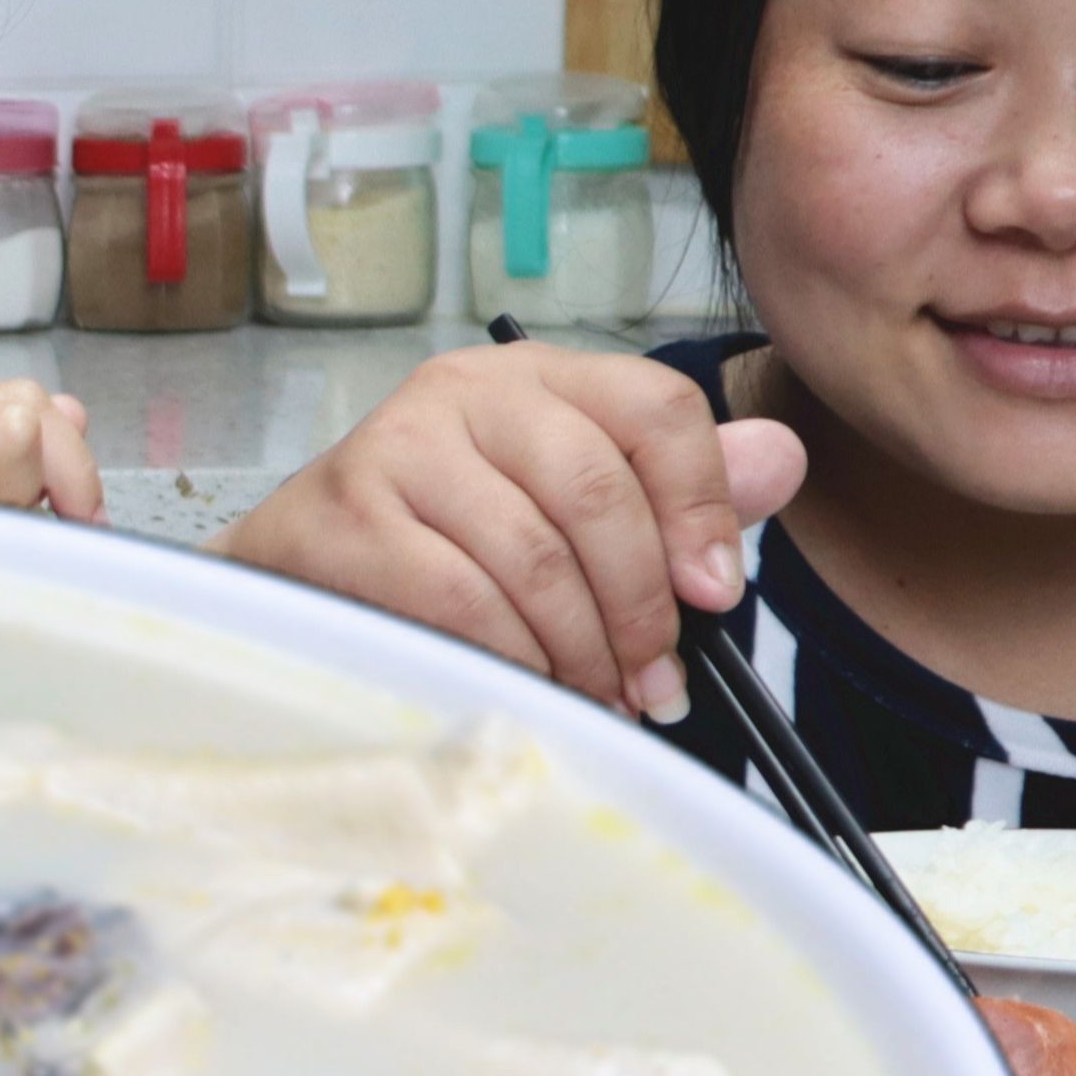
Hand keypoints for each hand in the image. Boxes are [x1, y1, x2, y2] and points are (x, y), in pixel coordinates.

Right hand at [213, 342, 805, 716]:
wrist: (294, 579)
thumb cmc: (438, 544)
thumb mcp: (564, 503)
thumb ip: (674, 487)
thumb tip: (782, 459)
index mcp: (532, 379)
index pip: (654, 409)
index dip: (703, 506)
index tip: (713, 597)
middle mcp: (461, 394)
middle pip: (599, 490)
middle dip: (641, 606)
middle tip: (653, 683)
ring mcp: (394, 450)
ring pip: (535, 557)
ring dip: (581, 649)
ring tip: (594, 697)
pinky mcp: (344, 520)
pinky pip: (463, 604)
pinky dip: (513, 660)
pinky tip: (527, 688)